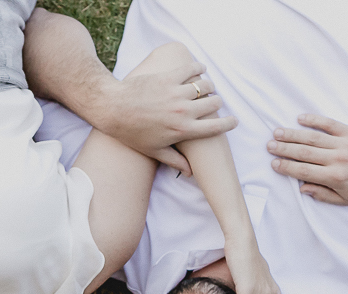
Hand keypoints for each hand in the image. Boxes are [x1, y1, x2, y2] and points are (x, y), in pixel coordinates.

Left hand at [102, 43, 237, 172]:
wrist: (113, 108)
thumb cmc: (132, 133)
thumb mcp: (154, 151)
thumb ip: (175, 161)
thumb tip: (190, 173)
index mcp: (183, 130)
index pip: (216, 127)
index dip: (229, 124)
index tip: (234, 121)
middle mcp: (183, 111)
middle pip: (214, 103)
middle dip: (217, 103)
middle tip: (214, 103)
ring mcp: (176, 92)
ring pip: (206, 84)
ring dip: (209, 85)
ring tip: (206, 87)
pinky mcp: (169, 77)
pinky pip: (192, 68)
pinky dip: (199, 67)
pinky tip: (200, 69)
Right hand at [268, 114, 347, 204]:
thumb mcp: (346, 200)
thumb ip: (323, 195)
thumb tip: (302, 188)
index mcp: (334, 177)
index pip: (303, 170)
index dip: (286, 167)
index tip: (273, 163)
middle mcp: (337, 159)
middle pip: (304, 152)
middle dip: (284, 149)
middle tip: (269, 146)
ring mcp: (344, 143)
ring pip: (313, 138)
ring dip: (293, 134)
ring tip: (277, 132)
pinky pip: (330, 124)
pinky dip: (314, 120)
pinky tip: (300, 118)